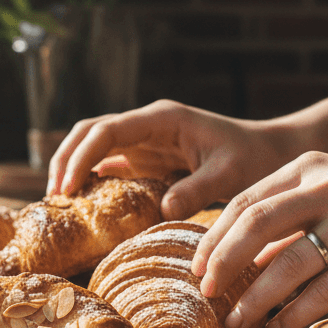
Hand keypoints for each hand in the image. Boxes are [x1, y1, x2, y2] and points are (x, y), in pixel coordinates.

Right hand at [46, 99, 291, 220]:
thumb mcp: (230, 176)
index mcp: (162, 118)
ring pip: (94, 146)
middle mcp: (147, 125)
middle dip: (66, 159)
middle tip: (54, 198)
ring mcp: (145, 141)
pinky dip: (90, 180)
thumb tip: (162, 209)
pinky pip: (110, 164)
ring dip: (72, 168)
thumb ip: (198, 190)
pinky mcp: (148, 159)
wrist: (272, 154)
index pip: (107, 130)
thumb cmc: (255, 160)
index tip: (68, 188)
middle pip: (89, 132)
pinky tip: (80, 205)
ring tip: (59, 202)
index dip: (82, 156)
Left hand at [194, 151, 327, 327]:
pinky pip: (326, 291)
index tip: (196, 266)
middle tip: (204, 292)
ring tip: (236, 321)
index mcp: (310, 167)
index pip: (245, 201)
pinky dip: (295, 313)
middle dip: (221, 263)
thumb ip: (294, 209)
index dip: (214, 237)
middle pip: (255, 225)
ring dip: (254, 298)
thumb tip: (246, 256)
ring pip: (287, 264)